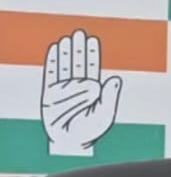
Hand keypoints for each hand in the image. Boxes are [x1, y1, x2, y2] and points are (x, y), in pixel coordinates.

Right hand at [42, 29, 121, 156]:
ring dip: (66, 52)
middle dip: (79, 49)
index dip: (92, 55)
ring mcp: (62, 90)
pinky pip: (50, 74)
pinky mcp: (49, 94)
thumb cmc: (90, 131)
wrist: (71, 143)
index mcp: (91, 91)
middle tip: (80, 33)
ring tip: (68, 39)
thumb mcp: (105, 114)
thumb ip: (110, 96)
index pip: (91, 68)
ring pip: (65, 67)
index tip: (93, 41)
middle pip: (77, 64)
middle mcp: (77, 88)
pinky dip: (53, 62)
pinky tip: (55, 49)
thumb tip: (115, 79)